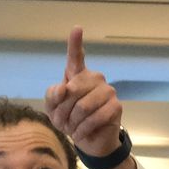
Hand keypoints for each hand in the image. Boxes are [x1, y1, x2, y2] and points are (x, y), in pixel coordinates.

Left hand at [43, 28, 122, 158]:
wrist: (88, 140)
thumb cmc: (69, 119)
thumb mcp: (53, 109)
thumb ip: (53, 96)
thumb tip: (64, 88)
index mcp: (77, 75)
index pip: (76, 56)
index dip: (75, 42)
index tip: (76, 28)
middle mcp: (94, 78)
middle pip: (72, 90)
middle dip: (62, 111)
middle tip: (61, 122)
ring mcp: (107, 90)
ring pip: (82, 106)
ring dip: (72, 122)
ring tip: (71, 129)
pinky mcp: (115, 106)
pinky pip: (95, 117)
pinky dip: (83, 130)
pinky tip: (80, 134)